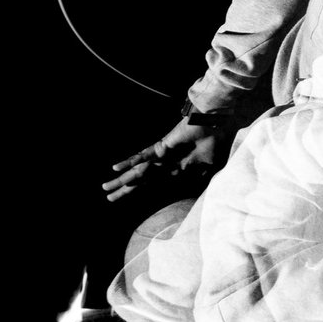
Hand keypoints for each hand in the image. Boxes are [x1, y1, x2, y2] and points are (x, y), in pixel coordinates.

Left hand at [103, 118, 227, 201]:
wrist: (217, 124)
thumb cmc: (214, 141)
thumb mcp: (208, 166)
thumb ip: (199, 176)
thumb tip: (194, 187)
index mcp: (175, 169)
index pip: (153, 183)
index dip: (141, 190)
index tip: (129, 196)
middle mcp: (165, 163)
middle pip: (141, 179)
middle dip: (125, 189)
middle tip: (108, 197)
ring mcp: (162, 155)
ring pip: (138, 170)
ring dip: (122, 179)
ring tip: (105, 187)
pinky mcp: (162, 147)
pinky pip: (144, 156)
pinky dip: (131, 161)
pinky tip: (115, 167)